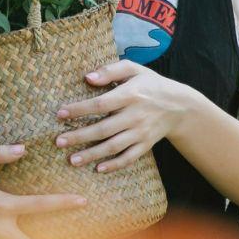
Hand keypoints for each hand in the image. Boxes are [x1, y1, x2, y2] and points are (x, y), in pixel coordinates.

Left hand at [53, 59, 193, 172]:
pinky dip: (114, 165)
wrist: (179, 105)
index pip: (101, 104)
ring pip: (113, 146)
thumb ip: (110, 70)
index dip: (80, 109)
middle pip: (103, 129)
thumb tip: (87, 77)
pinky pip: (129, 157)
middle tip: (59, 142)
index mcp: (130, 94)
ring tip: (72, 160)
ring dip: (92, 155)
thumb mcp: (134, 69)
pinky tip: (98, 169)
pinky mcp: (146, 145)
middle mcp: (135, 115)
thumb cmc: (150, 84)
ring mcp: (141, 132)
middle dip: (79, 136)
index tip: (60, 114)